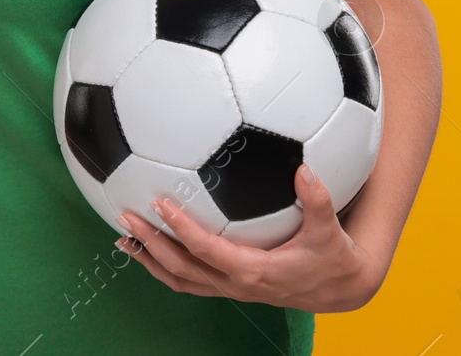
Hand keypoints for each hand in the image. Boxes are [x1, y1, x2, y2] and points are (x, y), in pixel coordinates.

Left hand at [115, 164, 385, 312]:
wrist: (339, 289)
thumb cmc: (332, 257)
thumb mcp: (330, 230)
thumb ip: (318, 201)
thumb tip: (304, 170)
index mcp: (255, 270)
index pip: (208, 250)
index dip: (182, 228)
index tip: (159, 204)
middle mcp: (236, 283)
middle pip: (182, 268)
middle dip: (151, 244)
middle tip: (125, 217)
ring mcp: (229, 288)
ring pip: (180, 279)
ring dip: (150, 259)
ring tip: (122, 238)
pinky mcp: (228, 287)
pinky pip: (189, 281)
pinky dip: (163, 266)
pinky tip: (146, 247)